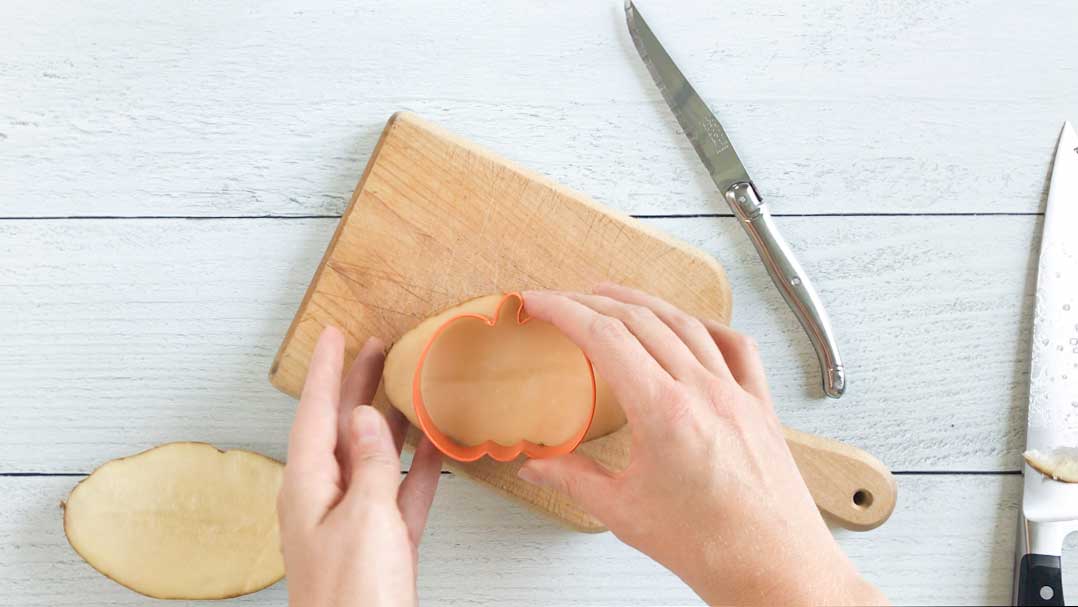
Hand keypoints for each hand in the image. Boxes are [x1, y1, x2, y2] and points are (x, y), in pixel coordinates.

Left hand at [278, 327, 442, 606]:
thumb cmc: (354, 598)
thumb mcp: (363, 518)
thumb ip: (369, 464)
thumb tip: (366, 419)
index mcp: (307, 487)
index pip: (315, 413)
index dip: (327, 371)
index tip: (332, 334)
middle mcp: (325, 498)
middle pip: (341, 428)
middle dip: (357, 386)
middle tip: (375, 348)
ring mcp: (355, 521)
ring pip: (374, 455)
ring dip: (390, 420)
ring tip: (406, 385)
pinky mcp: (382, 543)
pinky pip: (399, 491)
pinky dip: (417, 466)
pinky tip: (434, 446)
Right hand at [518, 284, 885, 605]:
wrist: (776, 570)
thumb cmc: (713, 547)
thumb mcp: (624, 513)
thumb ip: (574, 481)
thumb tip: (537, 468)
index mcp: (664, 411)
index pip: (604, 337)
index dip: (564, 311)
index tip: (539, 303)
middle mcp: (703, 391)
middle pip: (640, 320)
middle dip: (593, 301)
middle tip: (563, 299)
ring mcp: (736, 393)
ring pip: (685, 324)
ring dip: (643, 302)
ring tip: (613, 295)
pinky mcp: (760, 406)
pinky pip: (736, 347)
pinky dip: (706, 326)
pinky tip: (690, 324)